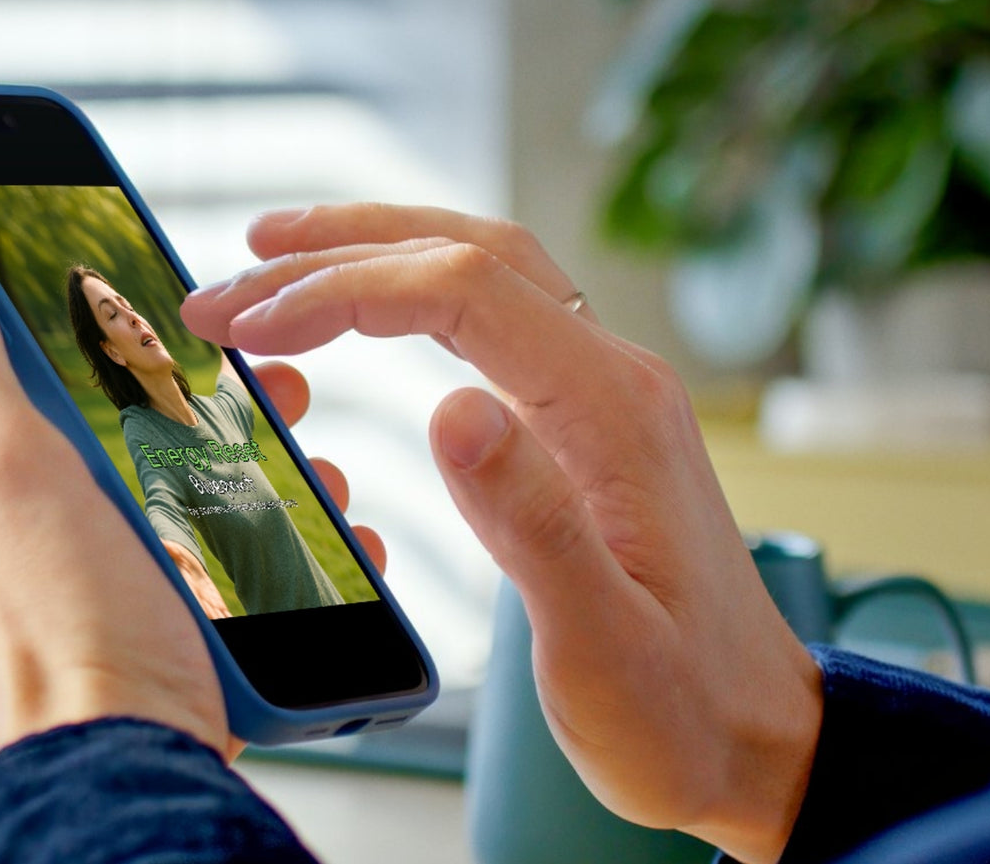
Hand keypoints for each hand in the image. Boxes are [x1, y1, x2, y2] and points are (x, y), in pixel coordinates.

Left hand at [0, 204, 383, 765]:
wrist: (144, 795)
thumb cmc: (65, 645)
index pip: (27, 421)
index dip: (110, 369)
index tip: (180, 342)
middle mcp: (2, 601)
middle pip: (115, 471)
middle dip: (203, 432)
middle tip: (277, 405)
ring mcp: (79, 644)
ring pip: (174, 534)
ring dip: (250, 497)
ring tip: (315, 478)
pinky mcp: (151, 683)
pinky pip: (211, 602)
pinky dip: (266, 570)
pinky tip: (311, 553)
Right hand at [181, 203, 821, 863]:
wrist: (757, 741)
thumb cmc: (679, 712)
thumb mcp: (600, 645)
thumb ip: (531, 525)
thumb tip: (450, 408)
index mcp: (613, 412)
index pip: (464, 291)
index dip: (345, 290)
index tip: (252, 323)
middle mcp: (614, 377)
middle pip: (469, 252)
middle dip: (340, 251)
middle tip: (231, 281)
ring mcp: (603, 392)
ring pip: (484, 268)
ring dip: (377, 248)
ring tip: (276, 252)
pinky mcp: (587, 419)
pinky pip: (494, 316)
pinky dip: (414, 289)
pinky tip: (365, 303)